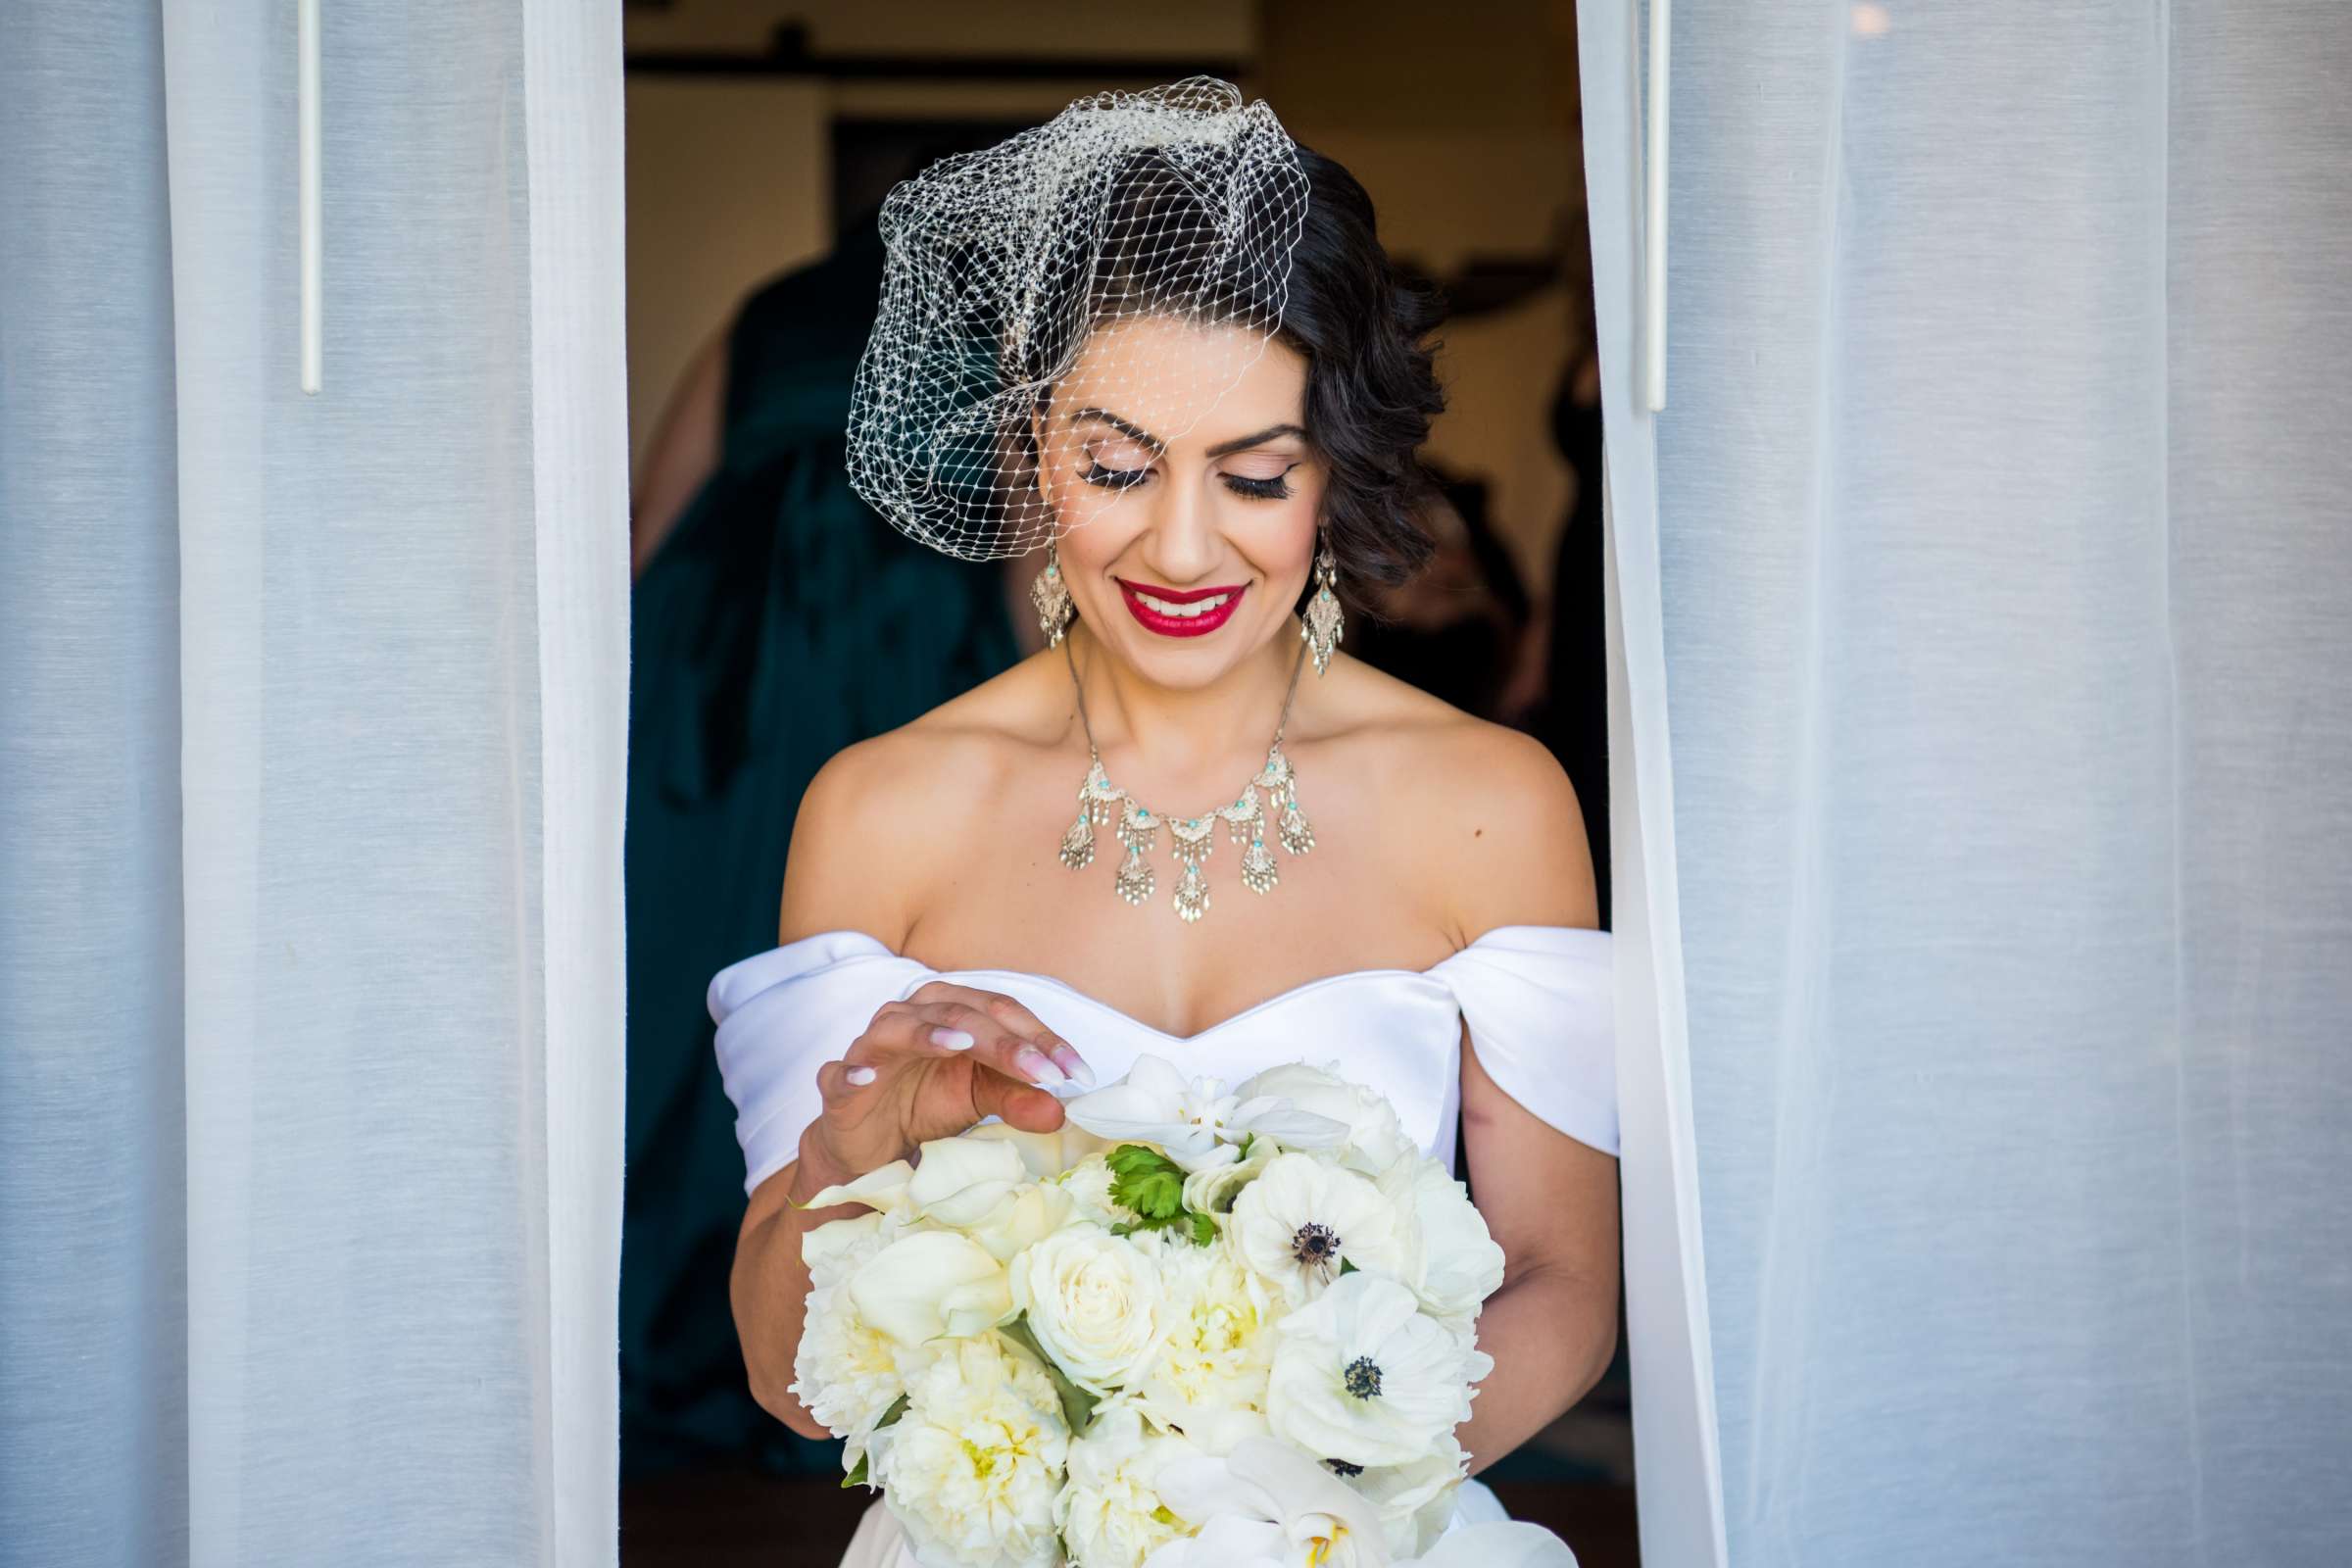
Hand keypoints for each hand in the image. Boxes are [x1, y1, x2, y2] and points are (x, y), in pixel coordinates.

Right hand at [795, 982, 1093, 1194]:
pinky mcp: (840, 1082)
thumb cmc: (928, 1104)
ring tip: (963, 1044)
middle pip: (962, 1014)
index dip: (1043, 1040)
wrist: (872, 1145)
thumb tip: (1062, 1109)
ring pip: (901, 1027)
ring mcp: (873, 1046)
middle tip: (1045, 1072)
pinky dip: (853, 1070)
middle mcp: (913, 1015)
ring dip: (930, 1032)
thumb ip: (1019, 1098)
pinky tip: (868, 1076)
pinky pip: (842, 1071)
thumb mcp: (982, 1100)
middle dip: (1006, 1043)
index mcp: (952, 1009)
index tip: (1078, 1073)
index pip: (1004, 1013)